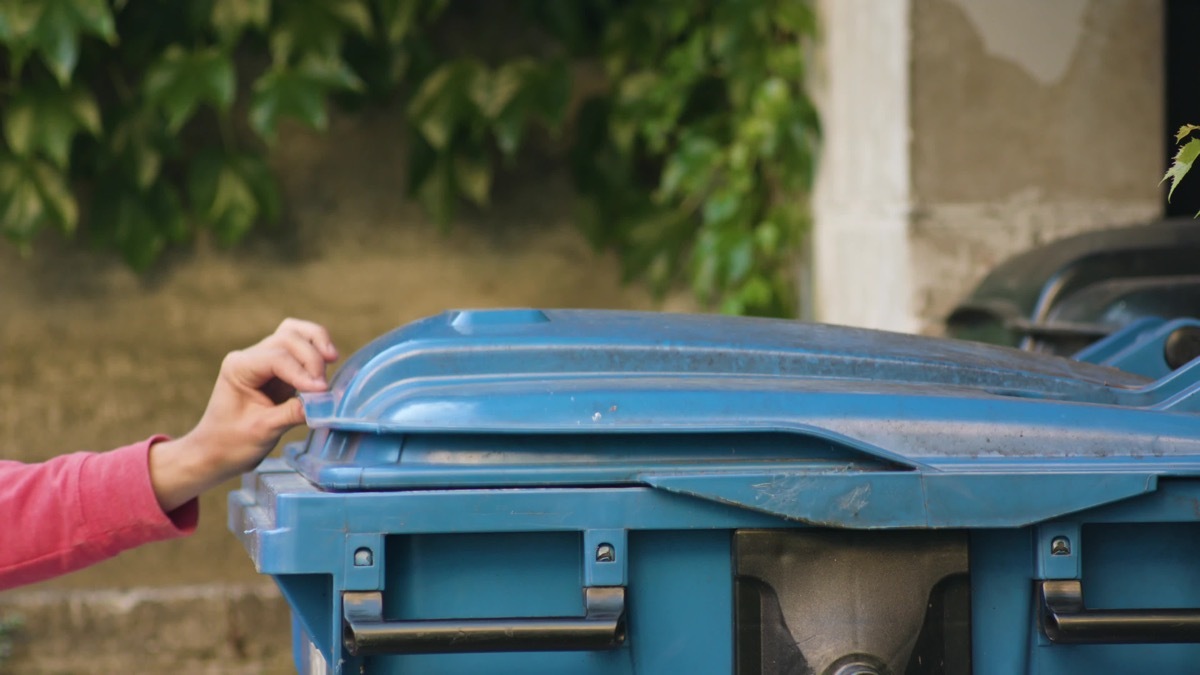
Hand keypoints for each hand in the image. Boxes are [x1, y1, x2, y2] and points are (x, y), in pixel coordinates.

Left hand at [148, 319, 338, 511]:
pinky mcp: (277, 369)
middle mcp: (250, 357)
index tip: (321, 391)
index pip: (278, 358)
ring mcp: (263, 360)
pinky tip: (327, 365)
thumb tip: (324, 403)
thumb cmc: (232, 443)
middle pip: (289, 338)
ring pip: (294, 333)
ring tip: (333, 359)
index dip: (303, 372)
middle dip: (311, 358)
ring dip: (316, 343)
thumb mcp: (263, 431)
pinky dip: (315, 351)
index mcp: (238, 367)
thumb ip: (293, 413)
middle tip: (324, 387)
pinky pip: (299, 348)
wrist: (216, 452)